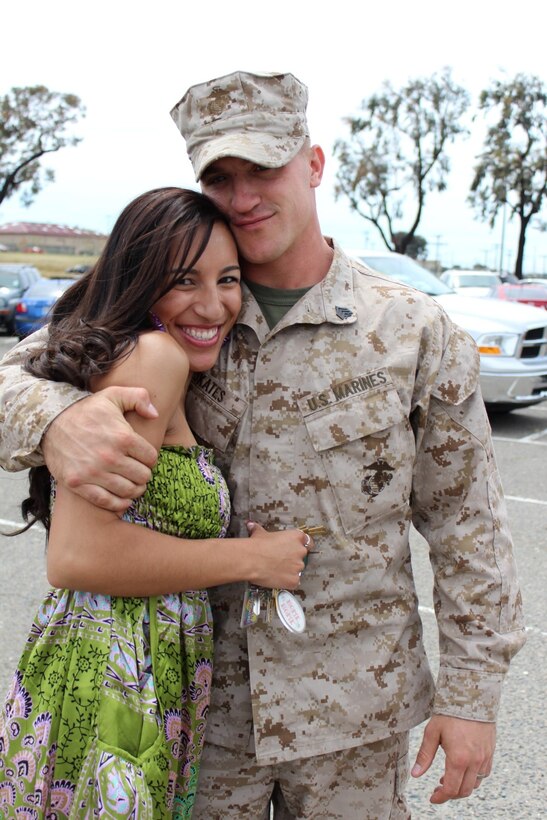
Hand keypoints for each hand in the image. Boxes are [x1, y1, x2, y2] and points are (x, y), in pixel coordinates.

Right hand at [43, 386, 158, 511]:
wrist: (50, 422)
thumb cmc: (86, 410)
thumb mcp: (113, 395)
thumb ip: (139, 397)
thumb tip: (155, 414)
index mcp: (123, 437)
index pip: (151, 458)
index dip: (150, 459)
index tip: (144, 459)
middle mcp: (110, 456)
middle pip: (142, 477)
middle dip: (143, 474)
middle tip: (138, 472)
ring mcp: (93, 472)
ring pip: (128, 491)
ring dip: (134, 489)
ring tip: (132, 484)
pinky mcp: (78, 484)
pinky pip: (106, 501)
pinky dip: (119, 504)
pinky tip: (123, 499)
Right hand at [246, 522, 311, 589]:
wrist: (250, 560)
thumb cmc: (256, 546)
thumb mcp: (259, 533)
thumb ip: (258, 528)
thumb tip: (251, 525)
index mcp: (296, 537)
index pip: (307, 541)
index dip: (301, 545)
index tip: (295, 549)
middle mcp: (300, 551)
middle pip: (302, 556)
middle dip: (293, 559)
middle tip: (281, 561)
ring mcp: (298, 567)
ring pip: (297, 570)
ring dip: (290, 571)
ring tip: (276, 570)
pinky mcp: (294, 580)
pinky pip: (294, 582)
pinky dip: (287, 581)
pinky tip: (277, 578)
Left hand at [411, 715, 495, 802]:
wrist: (472, 697)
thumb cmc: (450, 713)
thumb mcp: (432, 732)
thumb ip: (425, 755)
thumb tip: (415, 774)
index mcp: (458, 759)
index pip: (450, 789)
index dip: (440, 797)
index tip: (433, 798)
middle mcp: (474, 762)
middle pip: (464, 791)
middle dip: (450, 794)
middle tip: (438, 789)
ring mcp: (484, 758)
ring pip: (475, 784)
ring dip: (462, 786)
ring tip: (449, 778)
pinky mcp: (490, 752)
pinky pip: (484, 773)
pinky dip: (473, 777)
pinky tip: (463, 769)